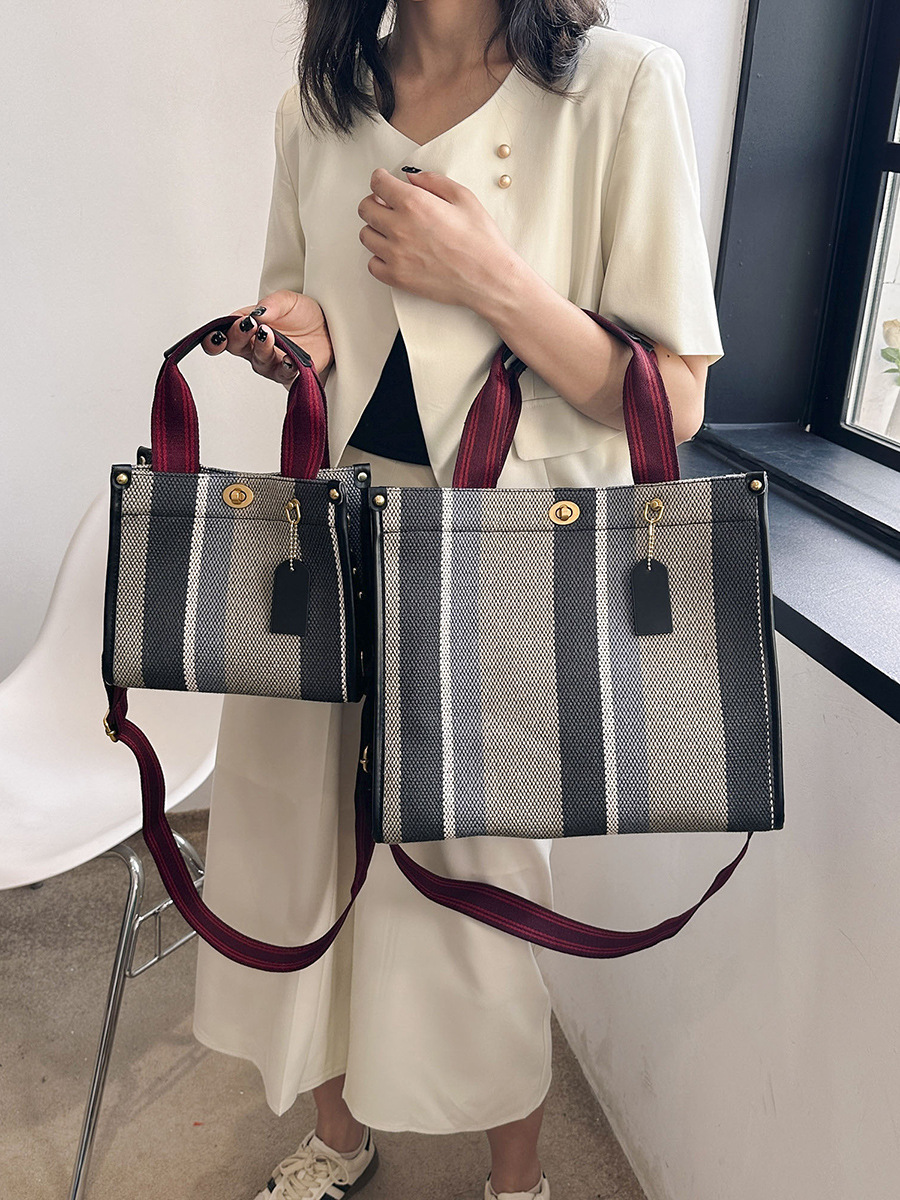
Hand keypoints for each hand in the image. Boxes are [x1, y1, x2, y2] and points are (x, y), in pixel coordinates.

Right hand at [201, 289, 333, 388]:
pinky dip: (285, 367)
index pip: (224, 332)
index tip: (218, 334)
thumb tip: (258, 313)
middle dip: (237, 337)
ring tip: (269, 336)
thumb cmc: (303, 313)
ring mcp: (271, 361)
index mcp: (248, 326)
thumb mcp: (287, 299)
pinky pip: (283, 374)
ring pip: (258, 361)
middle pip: (236, 347)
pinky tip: (288, 359)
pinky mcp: (288, 372)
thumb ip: (271, 304)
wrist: (329, 327)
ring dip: (262, 349)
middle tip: (248, 326)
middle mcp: (255, 346)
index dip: (215, 337)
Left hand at [357, 167, 520, 310]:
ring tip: (394, 232)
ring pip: (366, 236)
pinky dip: (379, 257)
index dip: (381, 180)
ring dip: (376, 229)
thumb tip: (411, 179)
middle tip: (388, 206)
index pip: (377, 183)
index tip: (385, 183)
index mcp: (414, 204)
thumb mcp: (464, 197)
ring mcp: (395, 255)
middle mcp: (399, 228)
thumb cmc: (480, 241)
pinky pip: (372, 264)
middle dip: (375, 202)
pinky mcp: (397, 278)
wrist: (488, 278)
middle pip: (365, 208)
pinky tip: (395, 254)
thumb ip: (433, 182)